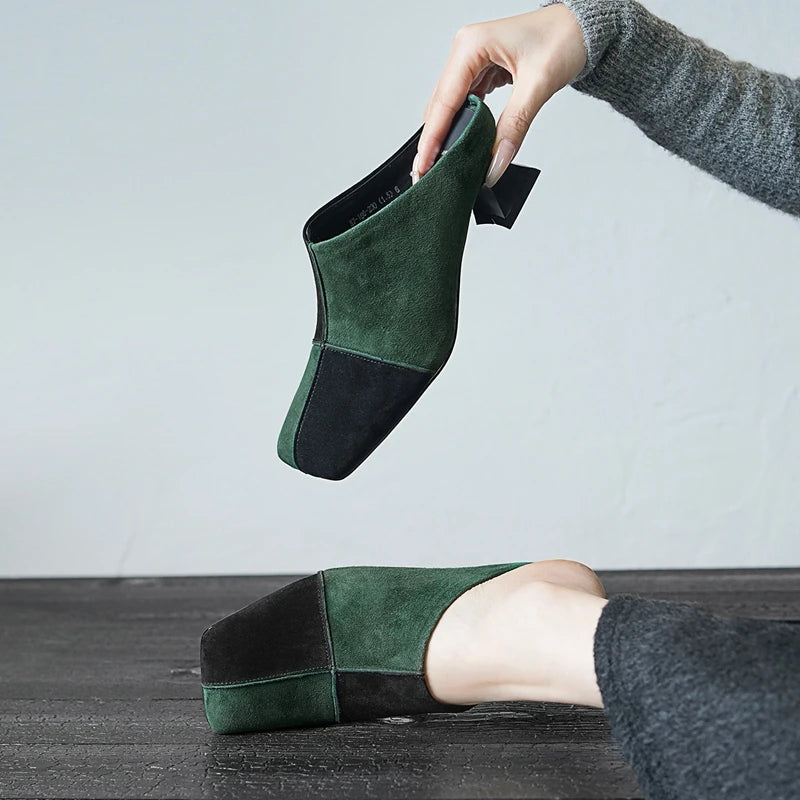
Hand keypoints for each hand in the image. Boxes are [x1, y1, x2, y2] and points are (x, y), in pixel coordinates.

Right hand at [413, 4, 585, 186]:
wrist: (584, 26)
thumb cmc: (565, 37)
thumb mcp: (538, 86)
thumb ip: (514, 127)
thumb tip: (495, 164)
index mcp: (472, 45)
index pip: (444, 101)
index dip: (432, 137)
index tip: (424, 166)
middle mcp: (466, 50)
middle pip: (440, 105)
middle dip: (434, 139)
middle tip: (428, 173)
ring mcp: (472, 60)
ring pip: (450, 106)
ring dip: (448, 133)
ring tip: (443, 163)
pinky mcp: (482, 70)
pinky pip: (464, 102)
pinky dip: (463, 124)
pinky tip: (463, 142)